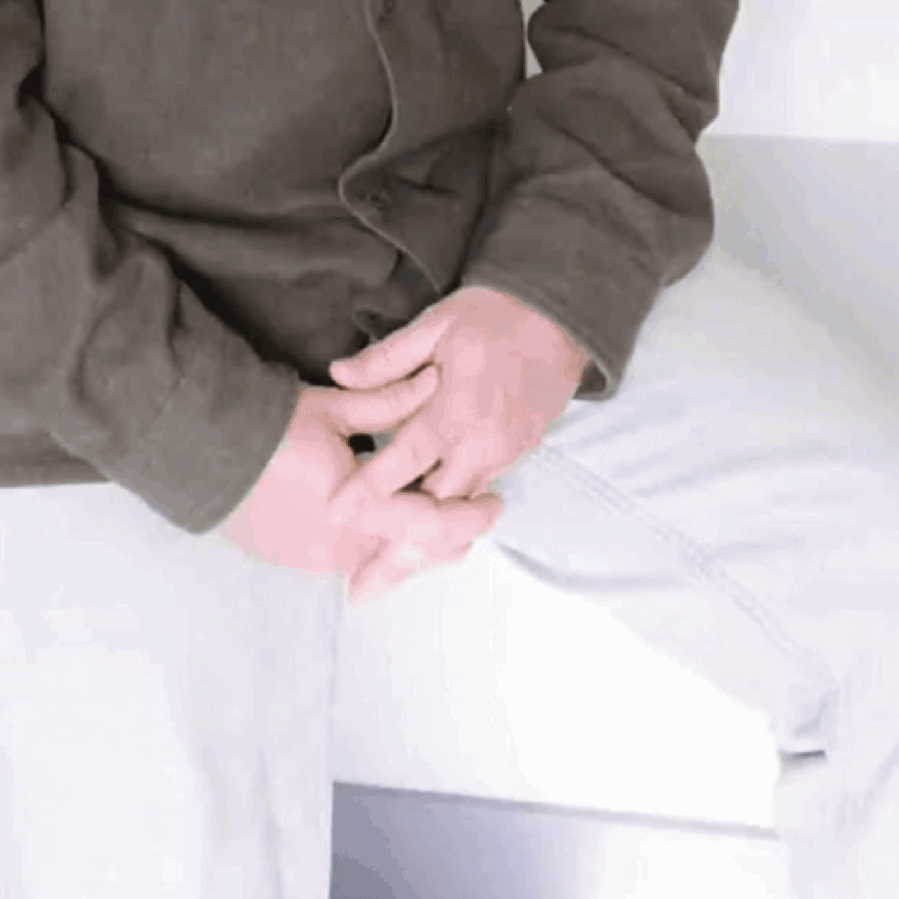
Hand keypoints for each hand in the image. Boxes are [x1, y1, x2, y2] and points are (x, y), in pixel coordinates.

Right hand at [216, 366, 503, 592]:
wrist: (199, 452)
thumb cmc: (267, 425)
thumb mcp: (333, 406)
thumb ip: (389, 401)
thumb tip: (436, 381)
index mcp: (358, 508)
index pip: (433, 525)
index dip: (470, 516)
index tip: (494, 503)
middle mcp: (342, 546)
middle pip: (414, 554)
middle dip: (448, 539)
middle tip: (472, 516)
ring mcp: (317, 559)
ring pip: (384, 561)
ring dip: (411, 543)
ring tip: (433, 518)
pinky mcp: (296, 561)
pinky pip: (351, 560)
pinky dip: (376, 545)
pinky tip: (386, 525)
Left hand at [322, 287, 587, 604]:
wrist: (562, 317)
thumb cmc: (493, 315)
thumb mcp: (436, 324)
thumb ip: (387, 358)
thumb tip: (338, 372)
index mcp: (455, 409)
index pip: (405, 459)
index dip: (370, 488)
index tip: (335, 512)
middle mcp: (481, 442)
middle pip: (435, 508)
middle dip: (397, 546)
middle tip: (359, 583)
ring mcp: (504, 453)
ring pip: (459, 512)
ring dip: (424, 542)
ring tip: (383, 576)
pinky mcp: (518, 454)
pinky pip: (477, 496)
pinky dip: (450, 520)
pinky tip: (423, 540)